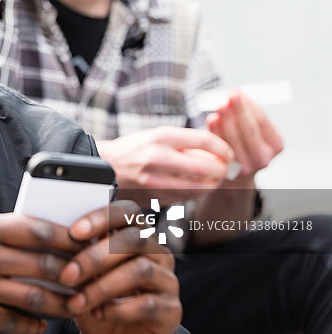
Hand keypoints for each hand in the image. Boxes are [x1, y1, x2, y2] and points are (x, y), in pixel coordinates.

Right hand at [0, 212, 86, 333]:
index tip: (84, 241)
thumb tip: (36, 240)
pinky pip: (11, 322)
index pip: (36, 228)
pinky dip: (31, 325)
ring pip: (34, 297)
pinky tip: (39, 323)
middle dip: (73, 272)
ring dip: (61, 303)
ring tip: (75, 303)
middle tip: (90, 276)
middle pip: (43, 265)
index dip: (66, 236)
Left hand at [62, 201, 180, 333]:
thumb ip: (76, 256)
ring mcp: (168, 280)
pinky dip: (118, 309)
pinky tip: (98, 314)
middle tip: (66, 275)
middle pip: (133, 240)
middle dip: (95, 257)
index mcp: (137, 235)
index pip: (127, 212)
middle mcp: (158, 253)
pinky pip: (148, 304)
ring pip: (140, 270)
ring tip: (76, 302)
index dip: (102, 217)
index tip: (73, 232)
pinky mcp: (172, 310)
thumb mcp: (83, 277)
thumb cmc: (98, 301)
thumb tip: (54, 239)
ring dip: (102, 287)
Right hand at [96, 126, 233, 203]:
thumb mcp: (156, 135)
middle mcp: (157, 157)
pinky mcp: (153, 196)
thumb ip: (185, 142)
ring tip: (214, 180)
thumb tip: (219, 150)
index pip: (204, 140)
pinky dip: (196, 194)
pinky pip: (185, 198)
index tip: (228, 153)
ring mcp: (154, 179)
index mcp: (161, 137)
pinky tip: (197, 188)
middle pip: (205, 167)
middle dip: (222, 171)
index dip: (223, 148)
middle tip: (225, 170)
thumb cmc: (135, 148)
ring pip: (198, 187)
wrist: (105, 165)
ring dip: (212, 185)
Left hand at [206, 90, 282, 180]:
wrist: (236, 175)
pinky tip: (212, 119)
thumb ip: (248, 114)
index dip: (248, 105)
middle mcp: (263, 157)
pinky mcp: (230, 169)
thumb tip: (236, 93)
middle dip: (238, 109)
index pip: (261, 121)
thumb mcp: (255, 131)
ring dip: (226, 119)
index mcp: (276, 145)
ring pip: (234, 138)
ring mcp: (246, 166)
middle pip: (249, 129)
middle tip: (230, 95)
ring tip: (220, 105)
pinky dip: (216, 131)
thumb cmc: (245, 145)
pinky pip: (221, 146)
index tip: (237, 91)